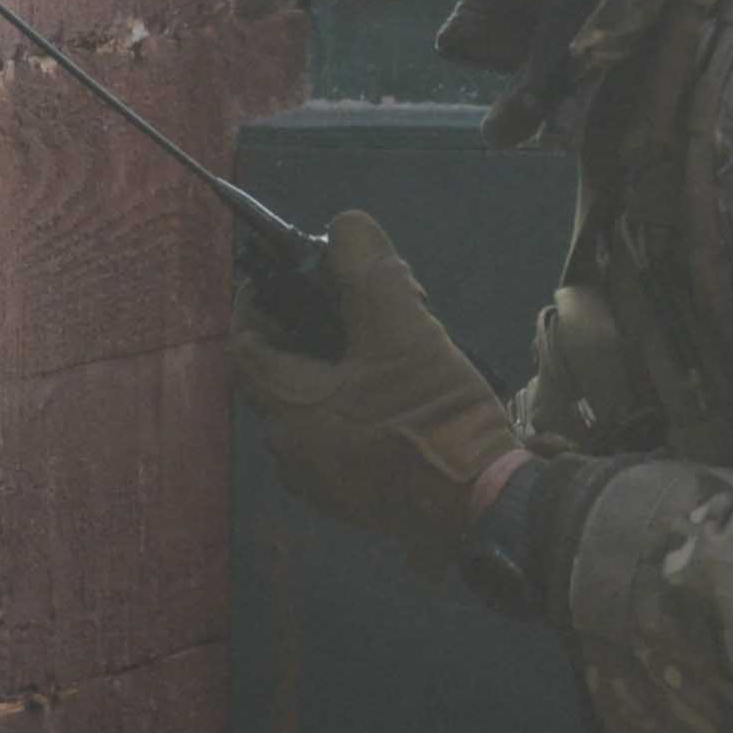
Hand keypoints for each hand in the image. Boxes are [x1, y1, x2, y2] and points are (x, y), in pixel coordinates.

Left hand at [232, 208, 519, 564]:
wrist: (485, 507)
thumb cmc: (435, 420)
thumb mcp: (405, 331)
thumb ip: (368, 272)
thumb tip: (345, 226)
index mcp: (288, 410)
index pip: (246, 342)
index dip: (261, 299)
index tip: (288, 271)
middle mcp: (290, 450)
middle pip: (280, 371)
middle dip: (310, 327)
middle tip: (354, 301)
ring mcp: (320, 480)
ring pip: (311, 402)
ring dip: (336, 365)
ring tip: (385, 339)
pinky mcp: (353, 496)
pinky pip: (335, 433)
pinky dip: (353, 401)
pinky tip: (398, 388)